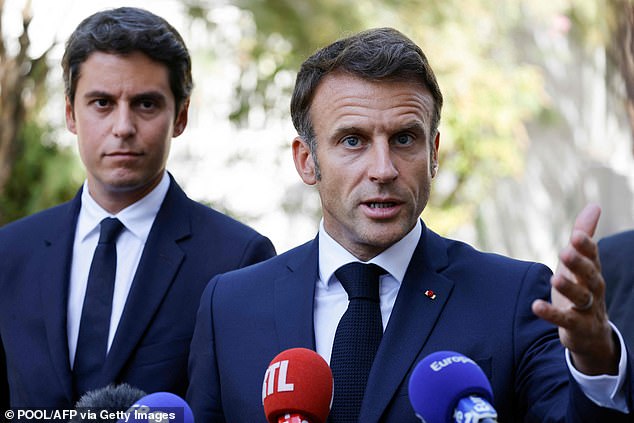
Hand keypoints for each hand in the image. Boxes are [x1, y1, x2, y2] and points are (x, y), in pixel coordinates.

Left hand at [532, 203, 617, 374]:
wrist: (591, 333)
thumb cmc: (582, 289)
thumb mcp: (580, 263)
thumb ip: (585, 236)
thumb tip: (595, 205)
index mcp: (592, 271)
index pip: (592, 257)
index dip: (585, 247)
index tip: (576, 235)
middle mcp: (593, 289)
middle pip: (590, 275)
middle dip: (579, 264)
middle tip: (565, 252)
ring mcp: (587, 309)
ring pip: (581, 297)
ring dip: (568, 287)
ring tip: (554, 278)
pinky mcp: (576, 326)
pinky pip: (564, 320)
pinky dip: (551, 313)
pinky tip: (536, 306)